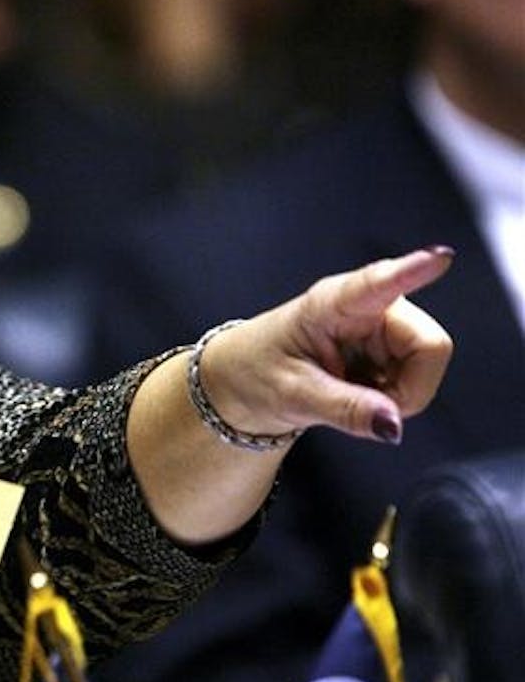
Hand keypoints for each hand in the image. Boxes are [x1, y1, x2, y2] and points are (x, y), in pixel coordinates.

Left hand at [199, 246, 453, 443]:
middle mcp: (369, 306)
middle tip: (362, 406)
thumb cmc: (256, 372)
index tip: (439, 257)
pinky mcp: (391, 346)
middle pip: (428, 345)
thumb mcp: (292, 395)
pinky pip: (416, 379)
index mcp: (332, 303)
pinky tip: (360, 392)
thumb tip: (392, 424)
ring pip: (427, 366)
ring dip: (397, 396)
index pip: (377, 284)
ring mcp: (384, 325)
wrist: (243, 380)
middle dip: (407, 389)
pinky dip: (393, 398)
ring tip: (349, 392)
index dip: (411, 271)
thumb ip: (344, 408)